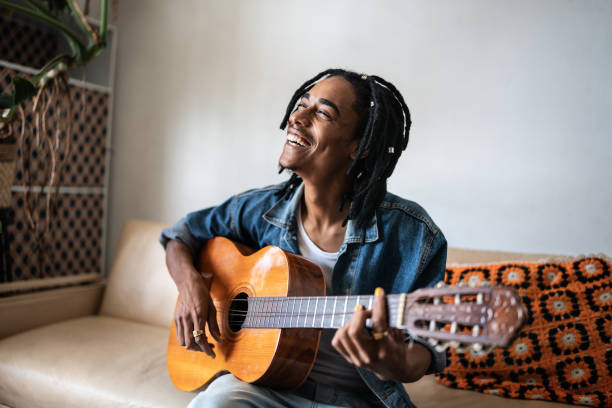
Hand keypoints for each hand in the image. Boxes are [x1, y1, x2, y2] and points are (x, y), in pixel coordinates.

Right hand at [167, 240, 220, 356]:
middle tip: (210, 348)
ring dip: (193, 346)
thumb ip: (214, 325)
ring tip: (203, 343)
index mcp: (198, 315)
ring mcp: (180, 319)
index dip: (206, 349)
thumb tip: (220, 339)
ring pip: (183, 341)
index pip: (200, 338)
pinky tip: (195, 337)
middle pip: (190, 343)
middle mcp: (187, 318)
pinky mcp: (176, 319)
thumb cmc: (202, 294)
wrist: (187, 283)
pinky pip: (179, 335)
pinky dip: (187, 340)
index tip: (213, 354)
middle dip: (200, 349)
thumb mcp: (212, 308)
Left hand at [331, 287, 430, 381]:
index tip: (379, 292)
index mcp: (385, 348)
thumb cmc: (397, 347)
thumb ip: (391, 318)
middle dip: (359, 315)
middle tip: (366, 311)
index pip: (379, 323)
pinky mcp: (351, 359)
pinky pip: (337, 341)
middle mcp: (370, 356)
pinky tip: (351, 326)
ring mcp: (358, 359)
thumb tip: (381, 297)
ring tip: (359, 318)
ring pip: (343, 335)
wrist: (395, 369)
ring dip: (350, 322)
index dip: (378, 305)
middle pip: (354, 331)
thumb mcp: (399, 334)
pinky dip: (342, 330)